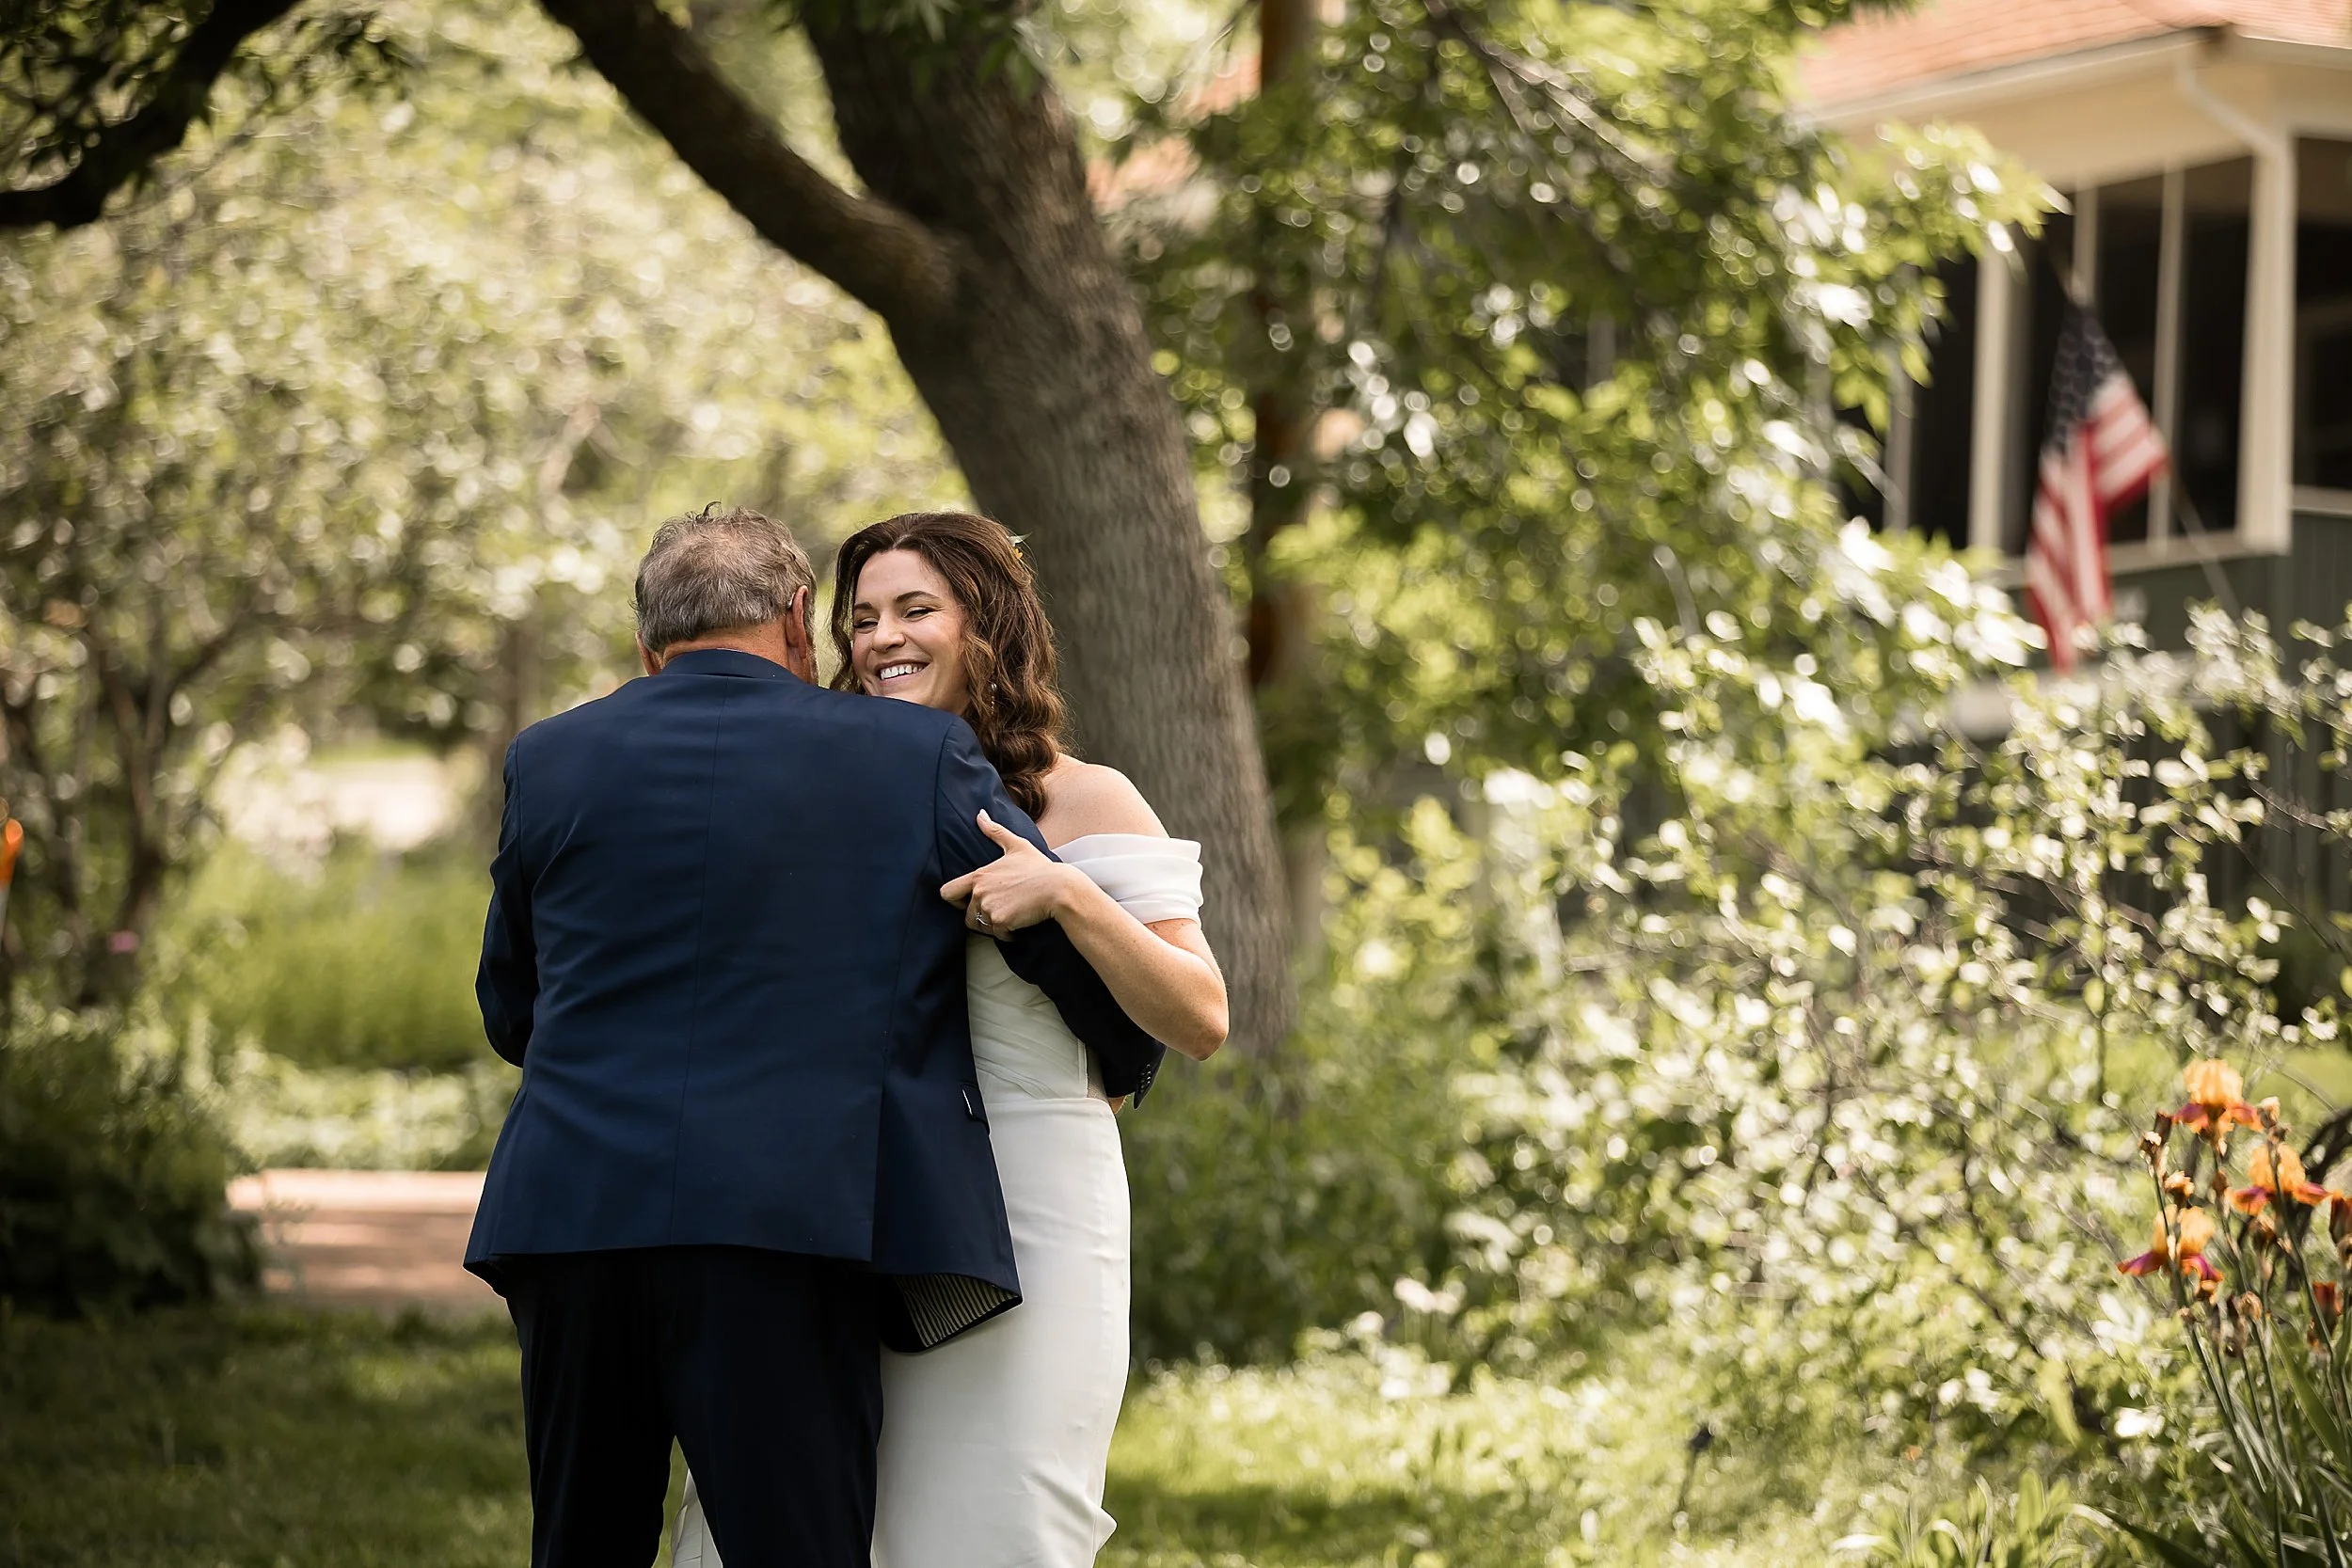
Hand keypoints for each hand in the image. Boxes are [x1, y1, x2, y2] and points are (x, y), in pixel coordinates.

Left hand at [940, 812, 1081, 935]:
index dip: (956, 900)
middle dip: (981, 917)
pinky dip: (1008, 933)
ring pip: (982, 927)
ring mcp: (989, 908)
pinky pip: (998, 935)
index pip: (947, 893)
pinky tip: (1021, 922)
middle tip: (1001, 910)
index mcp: (979, 876)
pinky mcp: (1001, 921)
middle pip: (967, 916)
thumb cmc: (1040, 867)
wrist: (1059, 888)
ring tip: (1013, 914)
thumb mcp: (1017, 846)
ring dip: (995, 925)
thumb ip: (995, 831)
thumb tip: (980, 814)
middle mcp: (980, 892)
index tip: (970, 901)